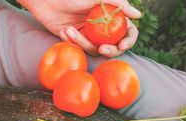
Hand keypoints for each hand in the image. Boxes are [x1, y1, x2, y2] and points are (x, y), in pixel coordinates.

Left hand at [19, 0, 140, 56]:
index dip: (129, 40)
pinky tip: (64, 31)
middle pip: (115, 46)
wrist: (46, 0)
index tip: (123, 45)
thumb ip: (119, 4)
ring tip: (69, 29)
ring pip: (95, 50)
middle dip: (110, 50)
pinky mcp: (78, 40)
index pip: (128, 31)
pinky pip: (81, 49)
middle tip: (102, 48)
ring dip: (83, 42)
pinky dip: (72, 42)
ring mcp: (91, 35)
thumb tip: (139, 15)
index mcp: (112, 16)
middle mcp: (103, 27)